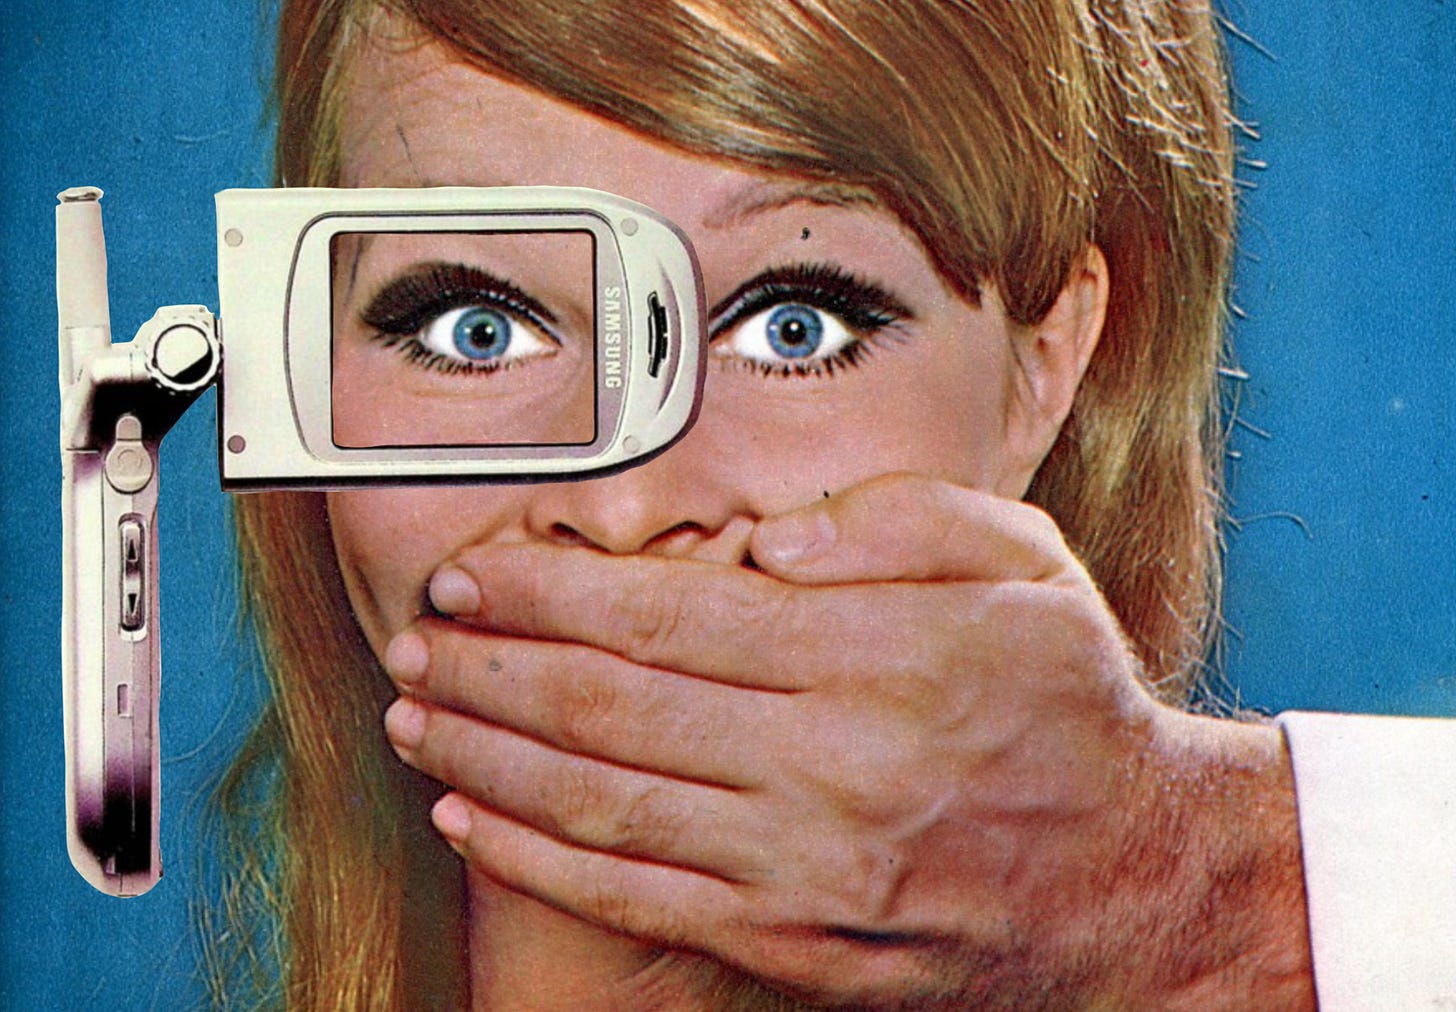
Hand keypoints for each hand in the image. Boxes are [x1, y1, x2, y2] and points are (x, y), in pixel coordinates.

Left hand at [382, 473, 1312, 1007]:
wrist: (1126, 879)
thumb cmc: (1066, 699)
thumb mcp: (1024, 563)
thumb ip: (898, 521)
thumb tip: (764, 541)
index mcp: (885, 654)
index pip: (669, 613)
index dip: (550, 591)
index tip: (476, 571)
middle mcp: (836, 765)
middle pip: (612, 706)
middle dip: (491, 665)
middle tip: (417, 635)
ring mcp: (808, 868)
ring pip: (603, 802)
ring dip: (488, 753)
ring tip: (416, 713)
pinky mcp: (794, 944)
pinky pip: (636, 897)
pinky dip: (537, 856)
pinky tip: (473, 813)